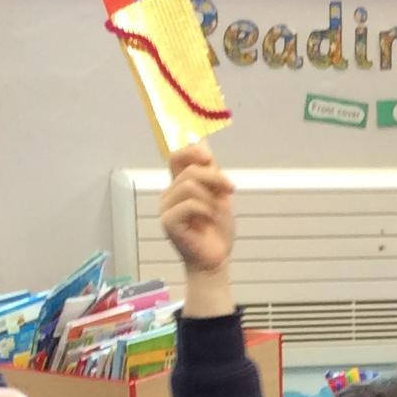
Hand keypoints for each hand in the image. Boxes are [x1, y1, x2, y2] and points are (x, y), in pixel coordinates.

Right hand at [159, 143, 236, 276]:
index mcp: (180, 184)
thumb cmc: (217, 229)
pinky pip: (190, 204)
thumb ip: (211, 171)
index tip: (210, 157)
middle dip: (214, 177)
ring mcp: (166, 207)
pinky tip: (208, 221)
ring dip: (211, 198)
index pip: (176, 156)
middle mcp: (170, 193)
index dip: (191, 150)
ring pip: (190, 185)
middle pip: (189, 169)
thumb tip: (203, 139)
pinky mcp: (168, 222)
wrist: (216, 257)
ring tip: (215, 213)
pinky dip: (206, 211)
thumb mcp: (220, 194)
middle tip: (230, 189)